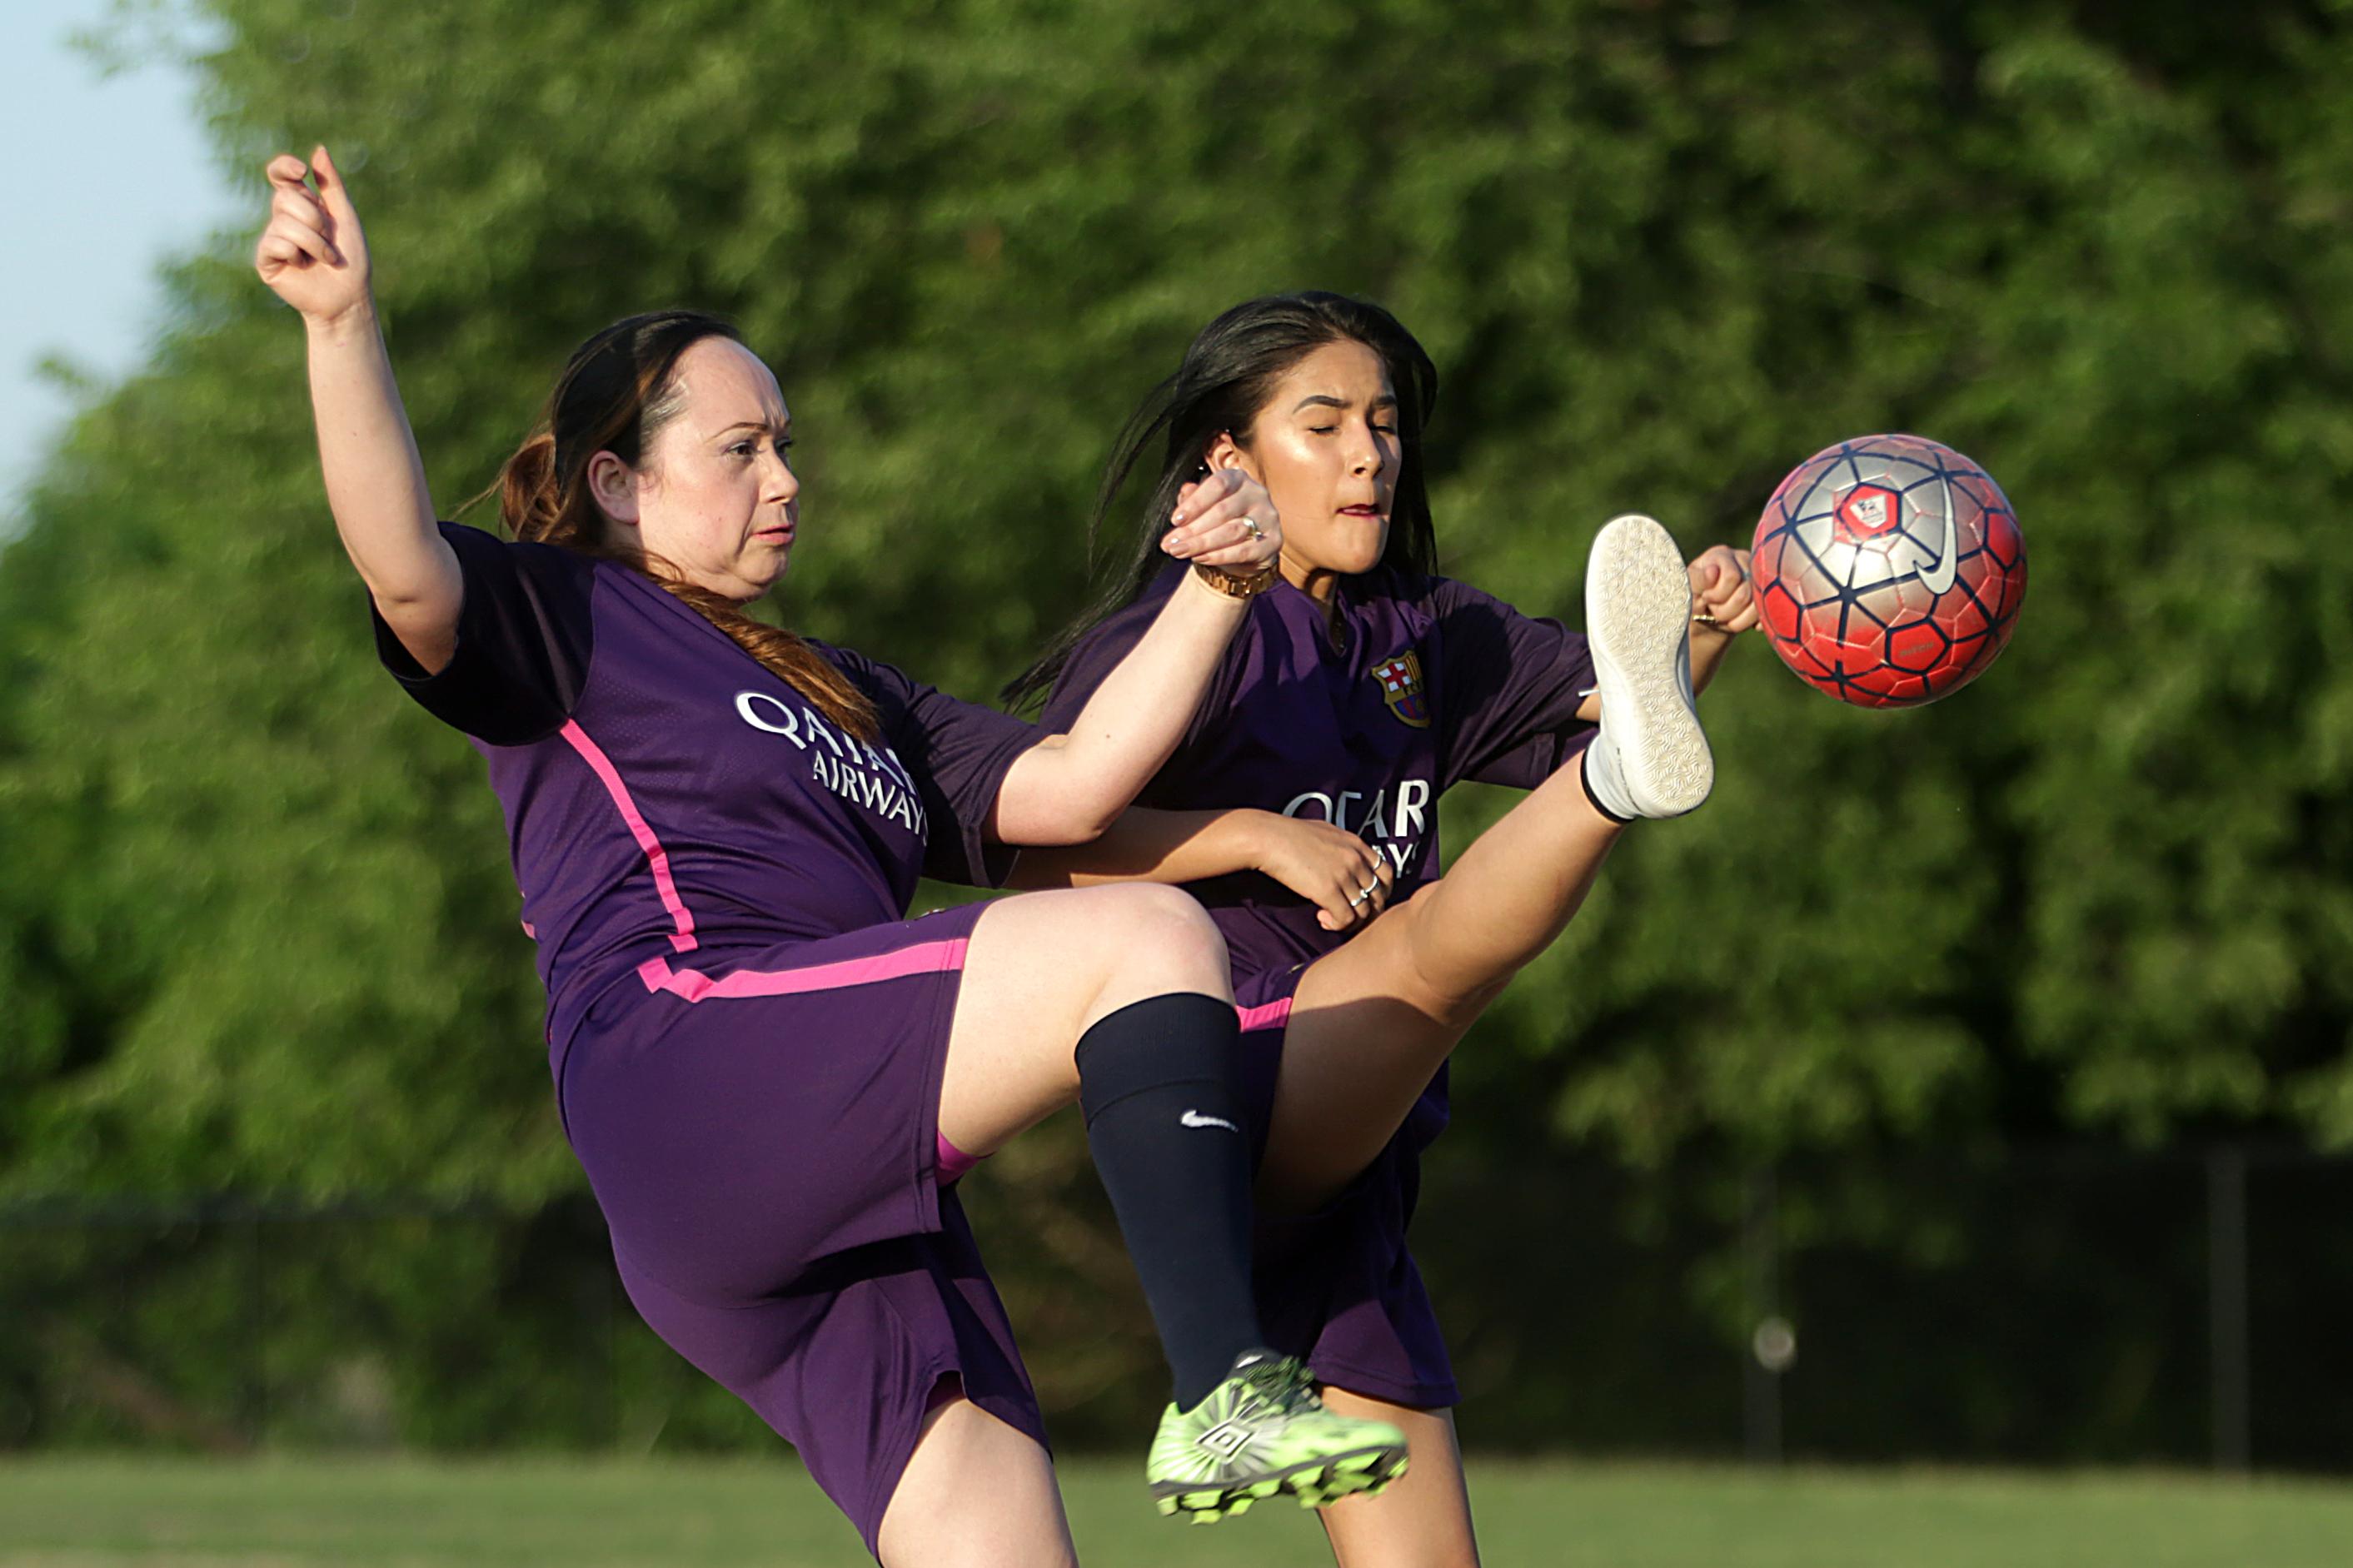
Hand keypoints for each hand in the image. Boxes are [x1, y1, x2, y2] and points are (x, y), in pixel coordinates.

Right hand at [254, 146, 372, 327]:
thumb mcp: (344, 217)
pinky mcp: (265, 259)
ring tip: (325, 259)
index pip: (280, 176)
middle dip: (315, 218)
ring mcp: (273, 238)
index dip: (283, 167)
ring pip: (284, 222)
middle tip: (329, 239)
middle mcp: (283, 218)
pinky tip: (303, 266)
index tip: (299, 169)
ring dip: (314, 242)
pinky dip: (297, 253)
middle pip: (285, 198)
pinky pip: (276, 243)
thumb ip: (331, 185)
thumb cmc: (351, 259)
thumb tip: (318, 150)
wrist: (349, 297)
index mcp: (301, 205)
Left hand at [1163, 469, 1281, 579]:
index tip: (1175, 520)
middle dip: (1193, 529)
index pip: (1218, 485)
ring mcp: (1268, 517)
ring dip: (1202, 544)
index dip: (1195, 503)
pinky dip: (1219, 556)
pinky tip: (1200, 558)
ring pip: (1232, 531)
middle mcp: (1257, 494)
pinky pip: (1243, 550)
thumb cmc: (1220, 521)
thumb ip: (1192, 499)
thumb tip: (1183, 496)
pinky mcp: (1274, 541)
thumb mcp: (1204, 506)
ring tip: (1180, 552)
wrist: (1245, 549)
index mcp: (1239, 479)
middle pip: (1222, 511)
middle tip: (1171, 544)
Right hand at [1249, 812, 1396, 932]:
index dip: (1380, 892)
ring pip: (1364, 912)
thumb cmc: (1288, 834)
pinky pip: (1346, 919)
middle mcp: (1355, 860)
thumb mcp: (1325, 832)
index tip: (1364, 900)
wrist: (1267, 837)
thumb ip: (1342, 845)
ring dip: (1351, 922)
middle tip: (1351, 917)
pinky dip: (1337, 925)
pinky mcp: (1328, 891)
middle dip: (1368, 912)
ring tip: (1331, 919)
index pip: (1387, 874)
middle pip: (1379, 896)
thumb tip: (1345, 856)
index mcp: (1357, 844)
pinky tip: (1322, 919)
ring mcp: (1344, 875)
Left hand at [1689, 545, 1756, 634]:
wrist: (1701, 617)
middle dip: (1724, 611)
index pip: (1731, 577)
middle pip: (1744, 594)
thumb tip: (1713, 572)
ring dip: (1736, 621)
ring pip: (1756, 607)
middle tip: (1713, 611)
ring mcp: (1757, 579)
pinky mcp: (1765, 596)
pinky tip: (1736, 623)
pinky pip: (1765, 614)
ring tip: (1722, 619)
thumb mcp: (1686, 589)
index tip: (1705, 598)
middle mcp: (1744, 561)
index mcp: (1722, 555)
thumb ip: (1697, 580)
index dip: (1717, 595)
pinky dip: (1749, 624)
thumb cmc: (1690, 598)